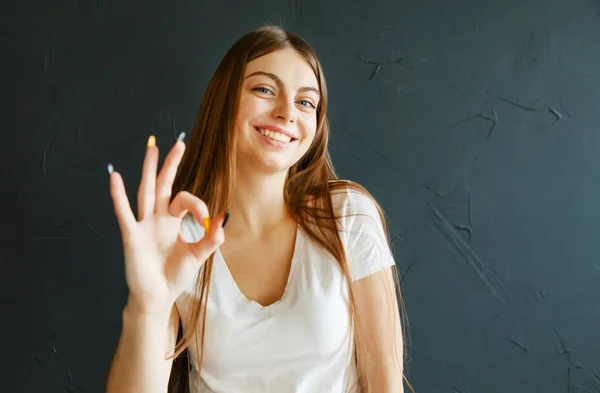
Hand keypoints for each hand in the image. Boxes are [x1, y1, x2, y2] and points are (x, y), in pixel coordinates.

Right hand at [108, 134, 226, 314]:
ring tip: (151, 146)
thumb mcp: (198, 255)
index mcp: (172, 221)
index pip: (185, 200)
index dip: (199, 206)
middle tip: (178, 143)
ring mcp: (143, 224)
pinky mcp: (131, 235)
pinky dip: (118, 194)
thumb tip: (225, 216)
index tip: (208, 221)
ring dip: (149, 169)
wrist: (157, 297)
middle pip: (164, 184)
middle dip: (171, 164)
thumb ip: (212, 238)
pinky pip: (124, 212)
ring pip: (146, 190)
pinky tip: (115, 176)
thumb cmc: (174, 276)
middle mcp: (157, 218)